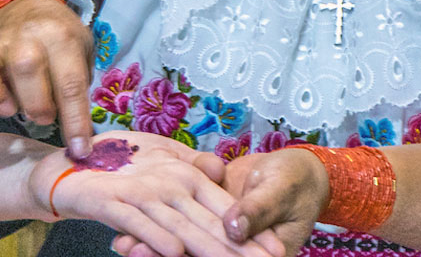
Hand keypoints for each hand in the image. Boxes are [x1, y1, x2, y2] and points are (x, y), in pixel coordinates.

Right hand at [0, 0, 97, 156]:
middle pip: (25, 64)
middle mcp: (23, 37)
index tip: (79, 151)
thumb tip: (81, 141)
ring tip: (7, 111)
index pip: (69, 81)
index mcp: (57, 36)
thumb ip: (78, 89)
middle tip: (43, 118)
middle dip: (36, 101)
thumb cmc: (62, 44)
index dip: (75, 120)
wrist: (32, 9)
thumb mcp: (82, 55)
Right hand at [25, 133, 252, 256]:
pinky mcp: (112, 202)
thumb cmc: (118, 166)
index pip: (225, 209)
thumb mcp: (161, 160)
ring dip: (208, 248)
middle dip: (240, 248)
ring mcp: (140, 192)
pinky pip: (139, 223)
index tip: (275, 253)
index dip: (250, 233)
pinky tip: (175, 252)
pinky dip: (157, 238)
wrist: (67, 170)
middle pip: (210, 222)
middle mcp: (168, 181)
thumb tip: (221, 169)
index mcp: (185, 174)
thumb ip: (193, 167)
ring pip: (181, 226)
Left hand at [111, 148, 322, 256]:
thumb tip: (233, 228)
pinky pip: (178, 226)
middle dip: (163, 255)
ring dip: (152, 246)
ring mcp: (215, 236)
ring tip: (123, 243)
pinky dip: (156, 226)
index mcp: (257, 255)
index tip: (172, 254)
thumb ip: (256, 210)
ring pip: (182, 245)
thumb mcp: (279, 193)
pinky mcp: (203, 218)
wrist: (293, 172)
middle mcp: (231, 250)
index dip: (196, 256)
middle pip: (194, 255)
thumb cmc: (296, 182)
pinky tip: (129, 226)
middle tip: (134, 250)